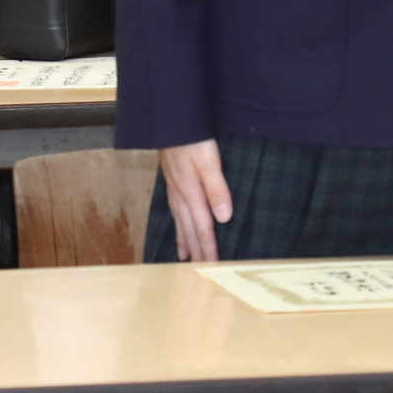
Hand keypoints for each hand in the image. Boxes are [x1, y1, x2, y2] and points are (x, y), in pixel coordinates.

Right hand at [159, 140, 231, 263]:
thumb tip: (224, 217)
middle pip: (191, 230)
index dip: (210, 249)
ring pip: (181, 222)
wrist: (168, 120)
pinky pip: (175, 211)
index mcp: (192, 193)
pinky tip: (179, 226)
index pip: (203, 228)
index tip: (215, 267)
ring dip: (185, 241)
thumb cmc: (191, 138)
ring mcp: (175, 189)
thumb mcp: (208, 160)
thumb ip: (217, 188)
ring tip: (187, 258)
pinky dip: (178, 225)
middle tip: (202, 272)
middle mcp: (181, 195)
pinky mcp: (172, 181)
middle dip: (198, 252)